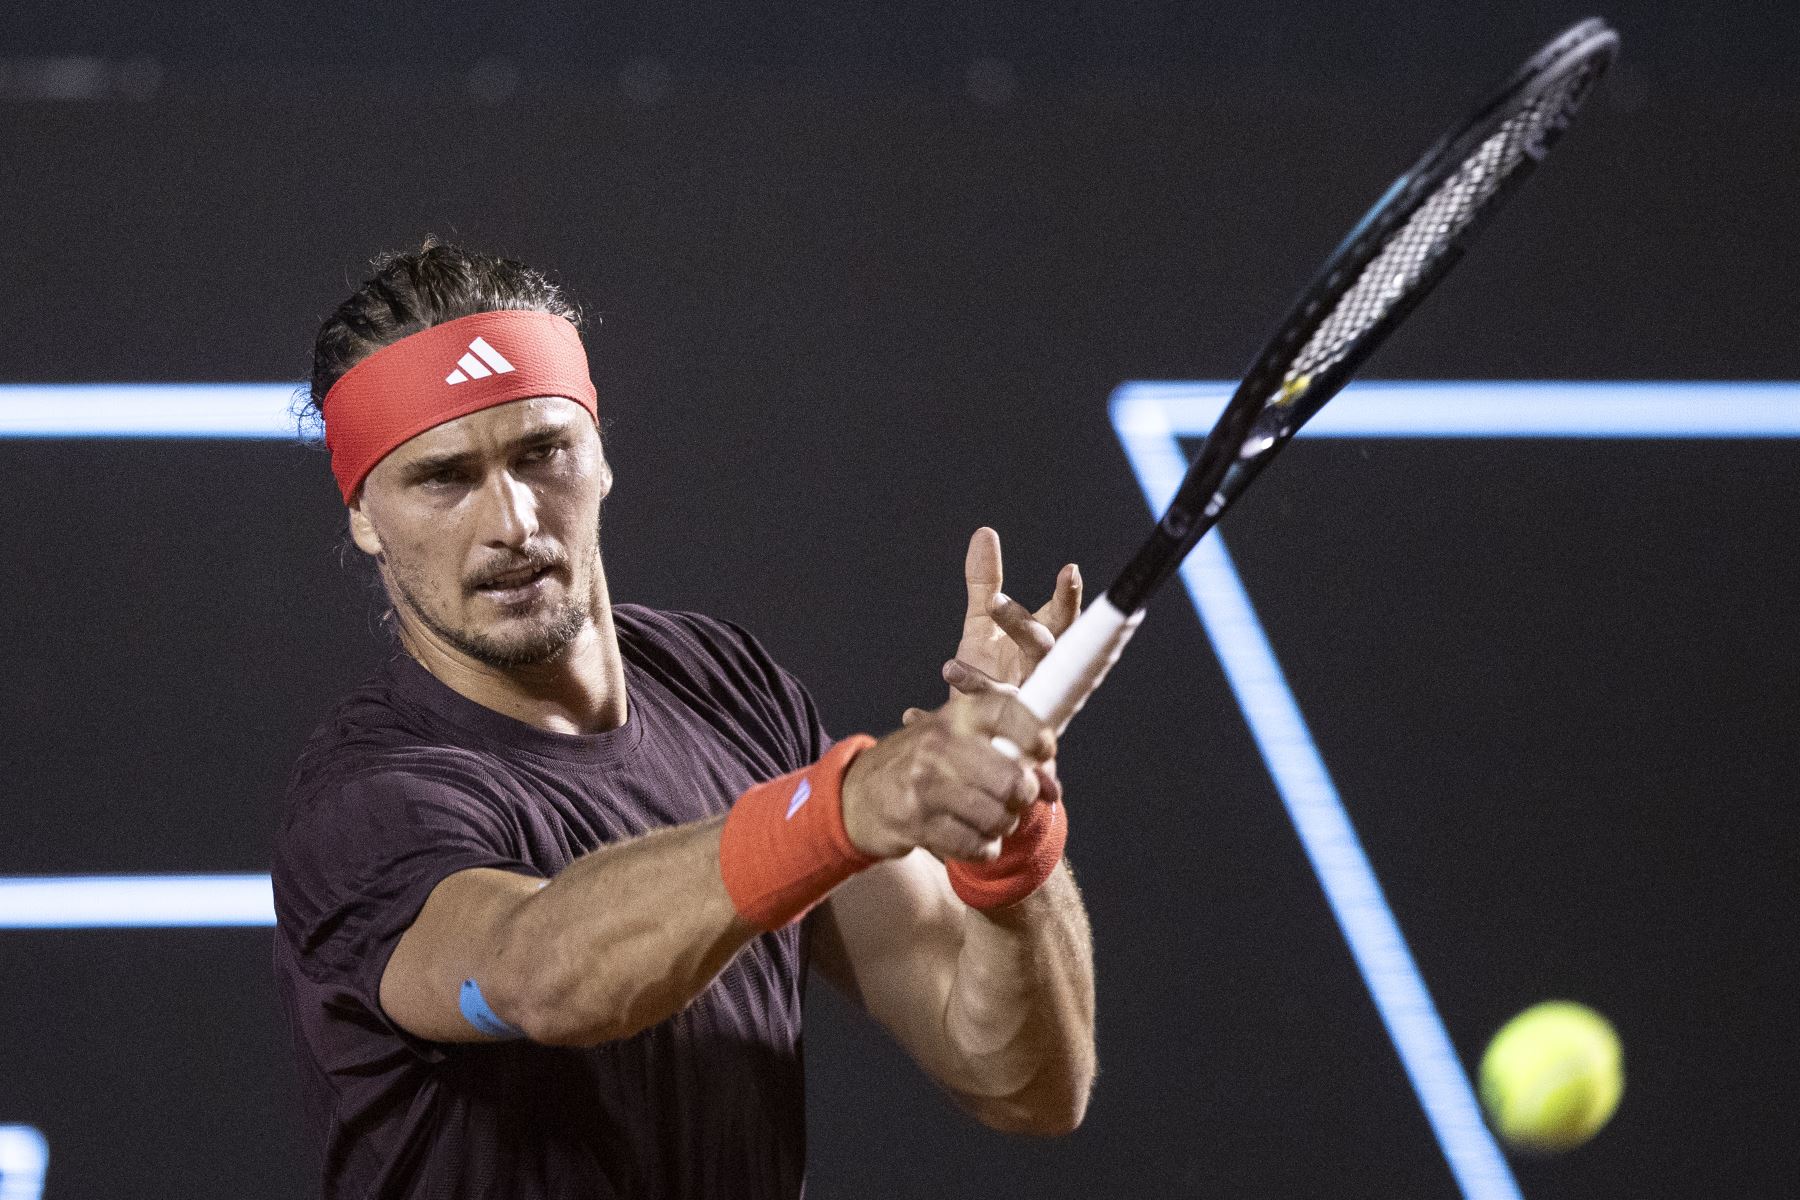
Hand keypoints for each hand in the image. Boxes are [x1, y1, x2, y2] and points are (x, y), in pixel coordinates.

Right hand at [843, 691, 1056, 861]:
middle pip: (1012, 780)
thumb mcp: (957, 742)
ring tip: (989, 820)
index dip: (1035, 733)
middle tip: (1014, 800)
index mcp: (955, 717)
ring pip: (997, 817)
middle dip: (1022, 798)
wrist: (859, 793)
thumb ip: (1006, 755)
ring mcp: (925, 784)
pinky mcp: (915, 821)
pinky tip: (973, 839)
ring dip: (1002, 826)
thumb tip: (1051, 786)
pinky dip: (983, 850)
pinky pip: (975, 846)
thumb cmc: (921, 765)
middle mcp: (939, 744)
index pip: (1006, 711)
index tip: (1044, 751)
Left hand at [904, 527, 1080, 724]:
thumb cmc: (994, 669)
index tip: (1069, 569)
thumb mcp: (984, 625)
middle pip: (1042, 651)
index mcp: (1039, 649)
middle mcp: (1036, 679)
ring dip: (979, 683)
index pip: (1062, 620)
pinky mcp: (984, 736)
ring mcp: (1013, 710)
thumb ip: (985, 584)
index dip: (1068, 597)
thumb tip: (984, 533)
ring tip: (948, 667)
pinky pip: (963, 730)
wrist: (978, 731)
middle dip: (1021, 627)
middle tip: (993, 603)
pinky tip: (911, 713)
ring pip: (1006, 696)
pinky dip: (935, 719)